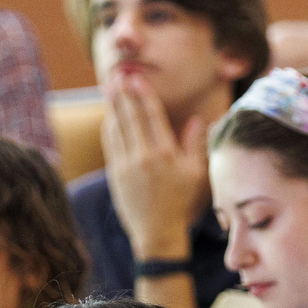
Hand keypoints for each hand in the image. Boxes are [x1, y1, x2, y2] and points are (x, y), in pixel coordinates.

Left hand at [102, 70, 209, 259]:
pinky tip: (110, 116)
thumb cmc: (180, 203)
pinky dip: (110, 127)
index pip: (152, 116)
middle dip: (123, 94)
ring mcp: (127, 165)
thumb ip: (195, 145)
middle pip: (131, 117)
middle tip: (118, 75)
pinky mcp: (115, 174)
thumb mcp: (195, 174)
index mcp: (166, 153)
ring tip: (110, 89)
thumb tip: (197, 120)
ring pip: (117, 128)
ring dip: (113, 107)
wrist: (158, 232)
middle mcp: (144, 156)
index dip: (142, 94)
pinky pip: (111, 144)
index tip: (136, 78)